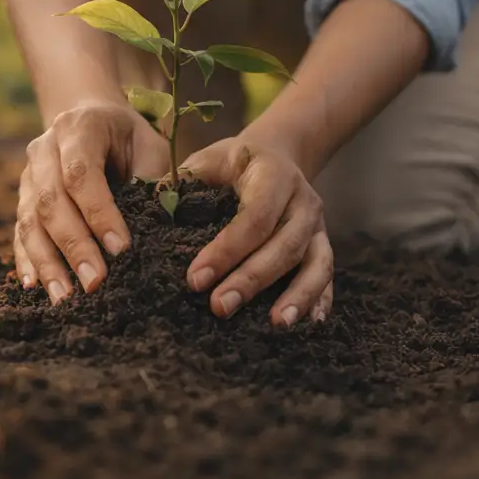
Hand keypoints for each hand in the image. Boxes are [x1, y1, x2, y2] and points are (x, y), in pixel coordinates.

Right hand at [15, 99, 170, 304]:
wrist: (93, 118)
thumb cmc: (131, 138)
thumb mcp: (151, 147)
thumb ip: (151, 181)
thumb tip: (157, 225)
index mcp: (79, 128)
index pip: (82, 174)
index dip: (99, 214)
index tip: (120, 249)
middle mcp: (44, 150)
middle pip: (51, 202)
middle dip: (74, 246)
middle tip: (95, 282)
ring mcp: (27, 174)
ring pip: (30, 221)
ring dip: (48, 263)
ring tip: (65, 297)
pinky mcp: (22, 197)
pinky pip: (19, 232)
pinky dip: (26, 260)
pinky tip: (35, 287)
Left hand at [177, 137, 333, 326]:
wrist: (277, 154)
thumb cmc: (233, 163)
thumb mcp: (208, 159)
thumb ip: (183, 183)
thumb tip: (151, 213)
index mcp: (275, 176)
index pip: (255, 217)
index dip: (227, 250)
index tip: (195, 279)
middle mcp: (303, 202)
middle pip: (285, 244)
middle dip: (253, 279)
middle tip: (220, 307)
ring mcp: (317, 226)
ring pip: (316, 262)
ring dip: (298, 295)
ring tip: (277, 324)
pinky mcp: (322, 244)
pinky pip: (327, 274)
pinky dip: (321, 299)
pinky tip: (311, 323)